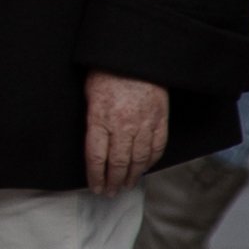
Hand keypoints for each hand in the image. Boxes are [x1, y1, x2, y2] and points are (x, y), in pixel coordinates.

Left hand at [84, 74, 171, 194]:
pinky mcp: (160, 120)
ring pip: (138, 158)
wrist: (134, 56)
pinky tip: (144, 168)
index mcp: (100, 118)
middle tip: (110, 192)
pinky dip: (151, 161)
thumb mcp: (88, 94)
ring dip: (132, 175)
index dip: (95, 176)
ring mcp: (144, 123)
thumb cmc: (106, 72)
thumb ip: (91, 119)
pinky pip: (157, 146)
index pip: (96, 157)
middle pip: (118, 162)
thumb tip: (92, 142)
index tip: (95, 187)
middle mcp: (123, 125)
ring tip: (126, 185)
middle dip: (113, 181)